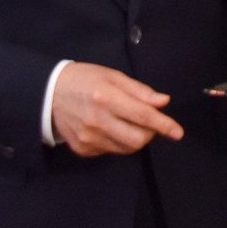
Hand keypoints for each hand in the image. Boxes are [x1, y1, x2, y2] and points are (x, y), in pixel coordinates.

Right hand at [49, 62, 184, 156]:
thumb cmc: (86, 80)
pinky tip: (108, 128)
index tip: (178, 133)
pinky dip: (117, 141)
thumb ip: (139, 91)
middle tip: (146, 120)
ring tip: (125, 122)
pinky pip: (111, 151)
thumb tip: (163, 102)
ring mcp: (88, 138)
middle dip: (150, 133)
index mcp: (106, 98)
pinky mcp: (83, 149)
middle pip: (138, 139)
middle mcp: (97, 121)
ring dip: (134, 137)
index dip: (164, 125)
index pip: (142, 116)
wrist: (48, 94)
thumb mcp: (113, 76)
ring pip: (126, 148)